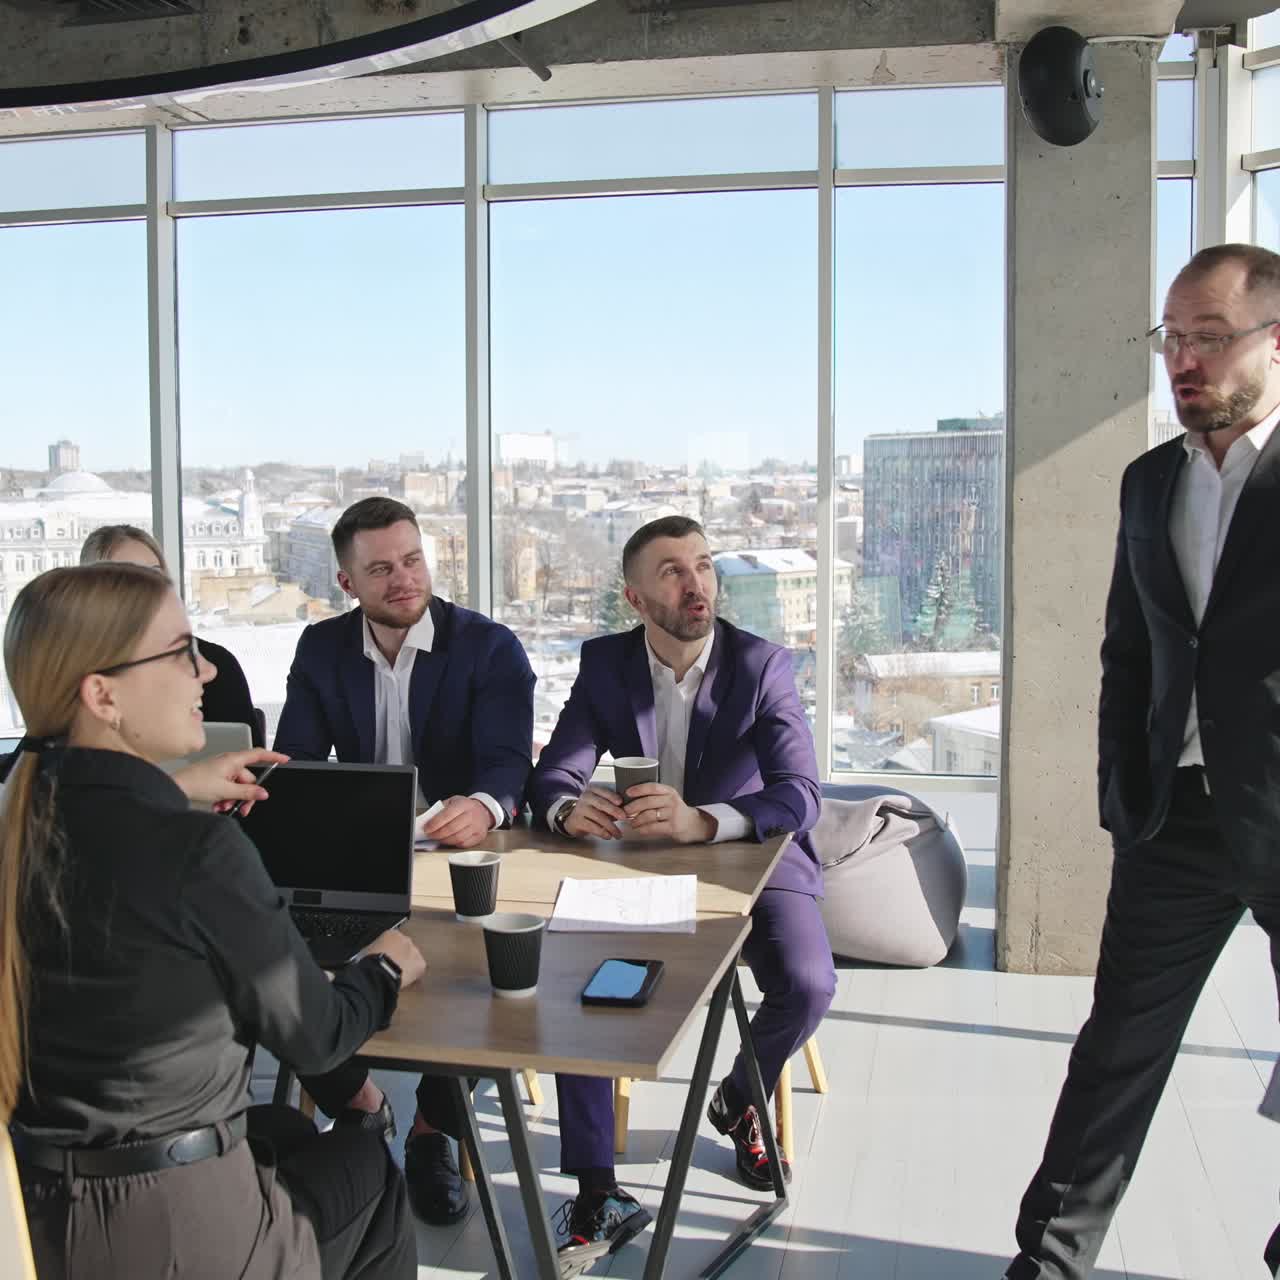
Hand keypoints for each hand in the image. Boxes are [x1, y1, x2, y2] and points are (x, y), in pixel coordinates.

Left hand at [173, 749, 288, 814]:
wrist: (175, 787)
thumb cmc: (195, 783)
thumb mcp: (226, 791)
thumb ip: (247, 793)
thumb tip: (262, 793)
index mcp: (233, 760)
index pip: (259, 754)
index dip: (273, 756)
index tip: (285, 759)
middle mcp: (228, 763)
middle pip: (248, 778)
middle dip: (245, 795)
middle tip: (242, 807)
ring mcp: (221, 770)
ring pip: (238, 786)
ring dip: (233, 798)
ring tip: (223, 806)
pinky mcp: (215, 777)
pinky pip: (228, 788)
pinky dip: (226, 797)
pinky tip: (218, 804)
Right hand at [365, 928, 425, 986]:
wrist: (378, 974)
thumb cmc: (370, 963)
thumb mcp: (367, 951)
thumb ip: (375, 949)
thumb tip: (372, 953)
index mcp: (392, 934)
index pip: (394, 940)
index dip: (390, 951)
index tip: (387, 958)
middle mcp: (405, 940)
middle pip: (405, 948)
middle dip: (400, 957)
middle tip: (392, 967)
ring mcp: (414, 951)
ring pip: (412, 958)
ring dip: (407, 965)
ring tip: (397, 975)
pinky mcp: (420, 964)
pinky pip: (418, 969)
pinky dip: (413, 975)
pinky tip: (404, 980)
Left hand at [422, 796, 494, 848]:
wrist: (482, 812)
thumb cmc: (465, 807)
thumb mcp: (452, 802)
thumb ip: (440, 810)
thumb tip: (427, 821)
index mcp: (463, 804)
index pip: (447, 815)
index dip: (435, 823)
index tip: (426, 828)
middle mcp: (472, 815)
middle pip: (451, 828)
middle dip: (438, 834)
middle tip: (430, 835)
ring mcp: (477, 826)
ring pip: (457, 838)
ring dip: (444, 840)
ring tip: (438, 838)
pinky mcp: (479, 836)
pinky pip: (463, 844)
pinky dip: (454, 844)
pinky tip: (449, 840)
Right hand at [562, 786, 626, 839]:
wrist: (573, 820)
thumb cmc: (592, 811)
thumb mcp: (600, 804)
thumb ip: (611, 805)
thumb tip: (627, 811)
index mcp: (593, 790)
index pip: (603, 791)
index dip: (612, 796)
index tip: (621, 802)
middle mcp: (585, 797)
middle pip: (601, 803)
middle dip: (614, 810)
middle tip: (624, 817)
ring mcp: (580, 809)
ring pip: (598, 817)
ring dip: (610, 826)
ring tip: (618, 834)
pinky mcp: (577, 821)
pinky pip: (592, 827)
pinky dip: (602, 832)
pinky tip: (608, 836)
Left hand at [622, 782, 715, 844]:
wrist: (694, 824)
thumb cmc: (676, 811)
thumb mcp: (669, 799)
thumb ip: (654, 797)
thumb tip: (631, 799)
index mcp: (669, 792)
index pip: (652, 787)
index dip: (639, 789)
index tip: (627, 792)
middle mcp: (672, 801)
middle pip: (648, 802)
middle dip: (633, 806)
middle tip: (625, 811)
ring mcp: (673, 814)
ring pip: (649, 815)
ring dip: (637, 820)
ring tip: (631, 823)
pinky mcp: (673, 827)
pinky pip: (654, 827)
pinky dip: (643, 829)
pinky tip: (638, 830)